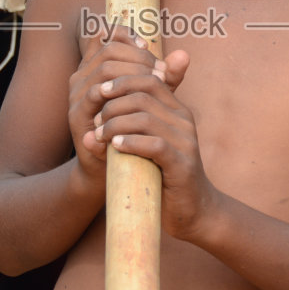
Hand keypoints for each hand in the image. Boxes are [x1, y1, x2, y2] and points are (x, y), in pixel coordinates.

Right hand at [67, 23, 167, 189]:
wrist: (118, 167)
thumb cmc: (136, 127)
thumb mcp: (152, 97)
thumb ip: (165, 76)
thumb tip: (184, 54)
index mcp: (96, 67)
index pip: (106, 35)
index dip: (127, 35)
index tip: (149, 48)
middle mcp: (82, 76)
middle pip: (109, 49)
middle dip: (139, 57)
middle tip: (161, 71)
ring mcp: (77, 94)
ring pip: (105, 69)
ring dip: (133, 73)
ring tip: (156, 83)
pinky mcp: (77, 115)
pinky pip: (96, 95)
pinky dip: (120, 93)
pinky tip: (140, 99)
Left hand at [92, 48, 211, 240]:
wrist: (192, 210)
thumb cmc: (163, 173)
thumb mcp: (146, 140)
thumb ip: (129, 119)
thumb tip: (98, 93)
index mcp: (177, 110)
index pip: (149, 79)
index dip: (121, 81)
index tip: (98, 93)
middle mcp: (184, 121)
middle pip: (144, 95)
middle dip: (113, 103)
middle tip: (96, 120)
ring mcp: (186, 142)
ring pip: (146, 118)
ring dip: (116, 124)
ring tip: (101, 135)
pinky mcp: (183, 165)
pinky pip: (155, 145)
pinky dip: (131, 143)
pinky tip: (115, 146)